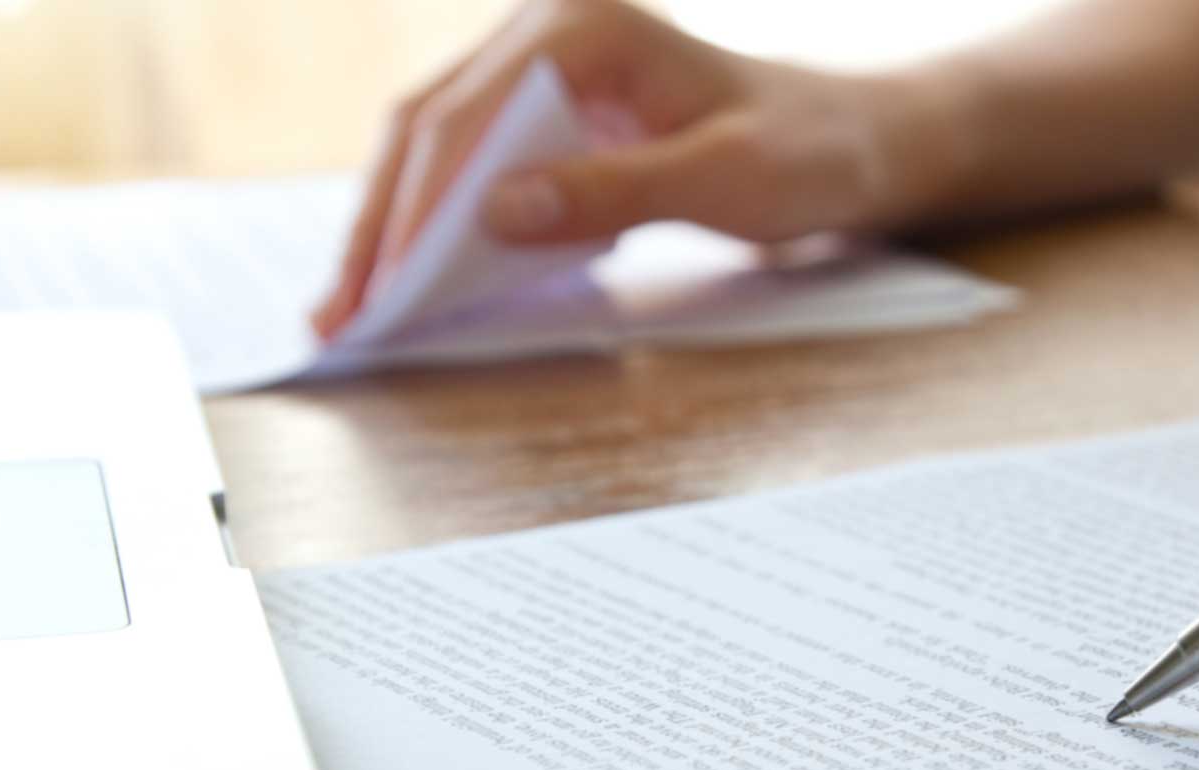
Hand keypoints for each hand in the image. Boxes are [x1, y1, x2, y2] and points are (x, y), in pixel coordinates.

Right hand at [311, 0, 946, 338]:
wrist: (858, 146)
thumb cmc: (809, 153)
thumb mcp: (724, 179)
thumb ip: (614, 189)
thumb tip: (495, 210)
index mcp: (582, 25)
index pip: (466, 118)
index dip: (414, 207)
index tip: (382, 285)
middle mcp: (551, 31)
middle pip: (432, 126)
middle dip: (381, 222)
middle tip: (340, 312)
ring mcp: (549, 72)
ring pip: (443, 146)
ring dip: (399, 226)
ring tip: (356, 307)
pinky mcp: (561, 116)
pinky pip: (482, 167)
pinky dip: (447, 224)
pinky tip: (421, 280)